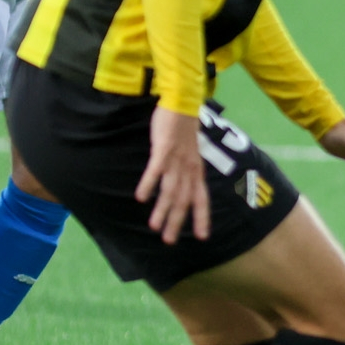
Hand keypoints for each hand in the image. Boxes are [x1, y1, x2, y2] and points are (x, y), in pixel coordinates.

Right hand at [138, 107, 209, 243]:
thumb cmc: (184, 131)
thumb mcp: (190, 155)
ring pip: (171, 190)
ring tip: (154, 226)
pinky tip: (141, 197)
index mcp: (197, 171)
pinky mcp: (164, 149)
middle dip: (178, 222)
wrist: (183, 104)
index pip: (202, 199)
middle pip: (184, 200)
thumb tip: (180, 189)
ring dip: (163, 209)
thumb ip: (186, 172)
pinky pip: (156, 170)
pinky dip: (149, 184)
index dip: (203, 218)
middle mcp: (190, 169)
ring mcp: (177, 160)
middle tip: (169, 240)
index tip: (203, 237)